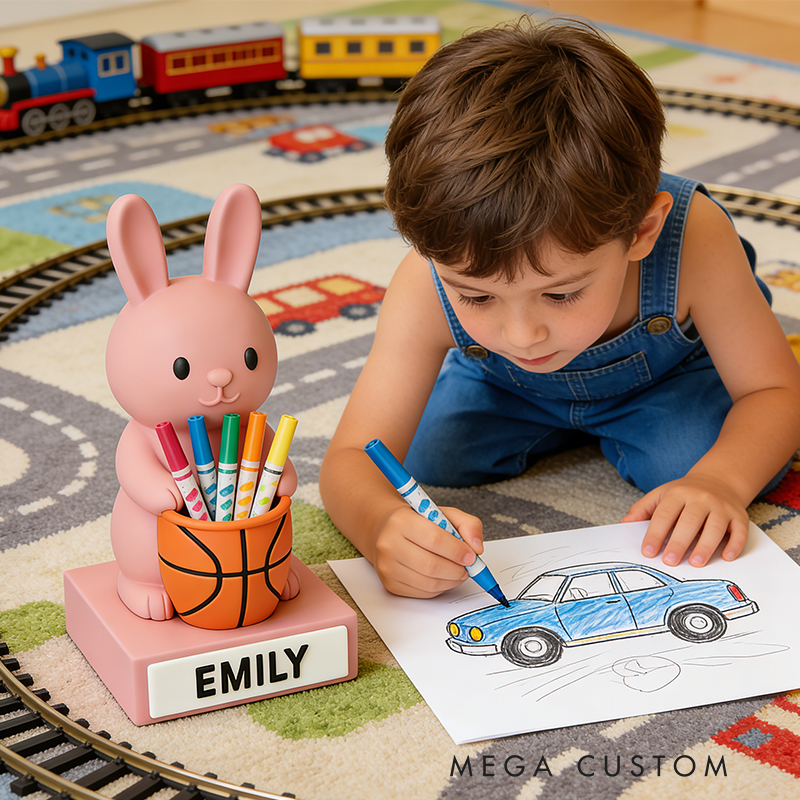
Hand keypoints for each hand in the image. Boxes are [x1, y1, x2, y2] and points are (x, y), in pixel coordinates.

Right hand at [372, 505, 483, 597]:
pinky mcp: (390, 584)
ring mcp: (387, 567)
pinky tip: (444, 577)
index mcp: (401, 521)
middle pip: (430, 565)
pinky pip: (423, 593)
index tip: (471, 555)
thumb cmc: (418, 522)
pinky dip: (440, 588)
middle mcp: (389, 544)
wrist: (387, 531)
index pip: (433, 538)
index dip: (457, 550)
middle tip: (469, 567)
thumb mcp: (443, 513)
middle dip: (457, 569)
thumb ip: (467, 524)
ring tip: (459, 571)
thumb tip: (477, 548)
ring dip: (451, 581)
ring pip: (428, 583)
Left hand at [622, 474, 749, 566]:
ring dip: (706, 546)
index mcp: (678, 494)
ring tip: (695, 562)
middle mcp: (701, 499)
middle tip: (670, 561)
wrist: (718, 480)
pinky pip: (739, 531)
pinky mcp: (738, 516)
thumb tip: (625, 524)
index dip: (655, 534)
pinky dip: (735, 544)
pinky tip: (726, 557)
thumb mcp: (661, 495)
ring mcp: (721, 507)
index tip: (648, 552)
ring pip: (715, 527)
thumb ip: (642, 509)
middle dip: (679, 542)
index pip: (664, 515)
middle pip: (690, 521)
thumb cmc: (685, 493)